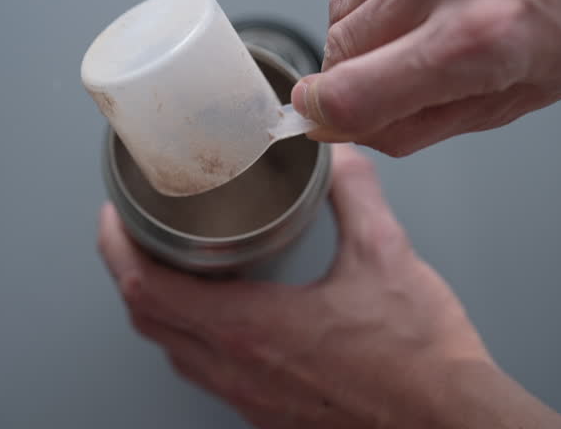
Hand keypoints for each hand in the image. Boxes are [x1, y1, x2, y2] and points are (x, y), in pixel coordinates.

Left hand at [98, 145, 560, 428]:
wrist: (447, 424)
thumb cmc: (418, 360)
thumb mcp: (385, 259)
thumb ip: (356, 196)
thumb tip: (338, 158)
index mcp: (249, 328)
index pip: (145, 288)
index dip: (115, 247)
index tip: (112, 218)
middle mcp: (236, 368)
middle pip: (147, 319)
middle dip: (127, 270)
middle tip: (131, 234)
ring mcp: (247, 397)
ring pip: (173, 350)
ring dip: (158, 306)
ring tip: (168, 267)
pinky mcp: (267, 413)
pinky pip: (206, 372)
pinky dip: (192, 335)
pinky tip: (221, 316)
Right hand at [291, 0, 560, 155]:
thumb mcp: (523, 97)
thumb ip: (425, 121)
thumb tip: (355, 130)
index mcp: (480, 39)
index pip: (351, 95)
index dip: (322, 118)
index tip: (317, 122)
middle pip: (338, 50)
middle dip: (351, 82)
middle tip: (394, 87)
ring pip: (342, 8)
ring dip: (359, 40)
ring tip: (416, 40)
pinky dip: (375, 1)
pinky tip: (417, 6)